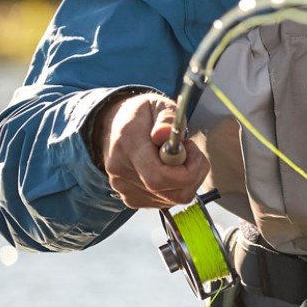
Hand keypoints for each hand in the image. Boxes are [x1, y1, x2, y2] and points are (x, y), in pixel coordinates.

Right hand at [94, 91, 209, 208]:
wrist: (113, 128)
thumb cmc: (141, 115)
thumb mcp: (157, 104)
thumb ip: (166, 118)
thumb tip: (164, 134)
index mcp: (128, 146)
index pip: (160, 177)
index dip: (188, 169)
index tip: (191, 148)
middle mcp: (122, 172)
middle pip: (171, 193)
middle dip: (192, 175)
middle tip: (190, 152)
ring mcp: (124, 189)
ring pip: (171, 199)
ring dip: (186, 181)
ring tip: (178, 158)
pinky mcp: (131, 199)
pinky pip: (164, 202)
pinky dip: (175, 188)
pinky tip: (169, 170)